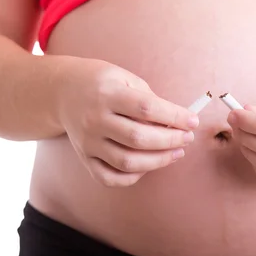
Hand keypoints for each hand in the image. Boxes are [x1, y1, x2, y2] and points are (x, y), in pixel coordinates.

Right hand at [57, 58, 198, 186]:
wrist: (63, 92)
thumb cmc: (103, 83)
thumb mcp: (125, 78)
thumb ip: (149, 99)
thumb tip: (176, 123)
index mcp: (108, 94)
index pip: (146, 108)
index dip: (174, 116)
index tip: (193, 120)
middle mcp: (95, 119)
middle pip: (138, 138)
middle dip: (170, 140)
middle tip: (187, 138)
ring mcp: (88, 142)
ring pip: (127, 162)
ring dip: (158, 161)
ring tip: (176, 152)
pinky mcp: (85, 158)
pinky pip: (110, 177)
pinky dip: (133, 177)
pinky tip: (148, 165)